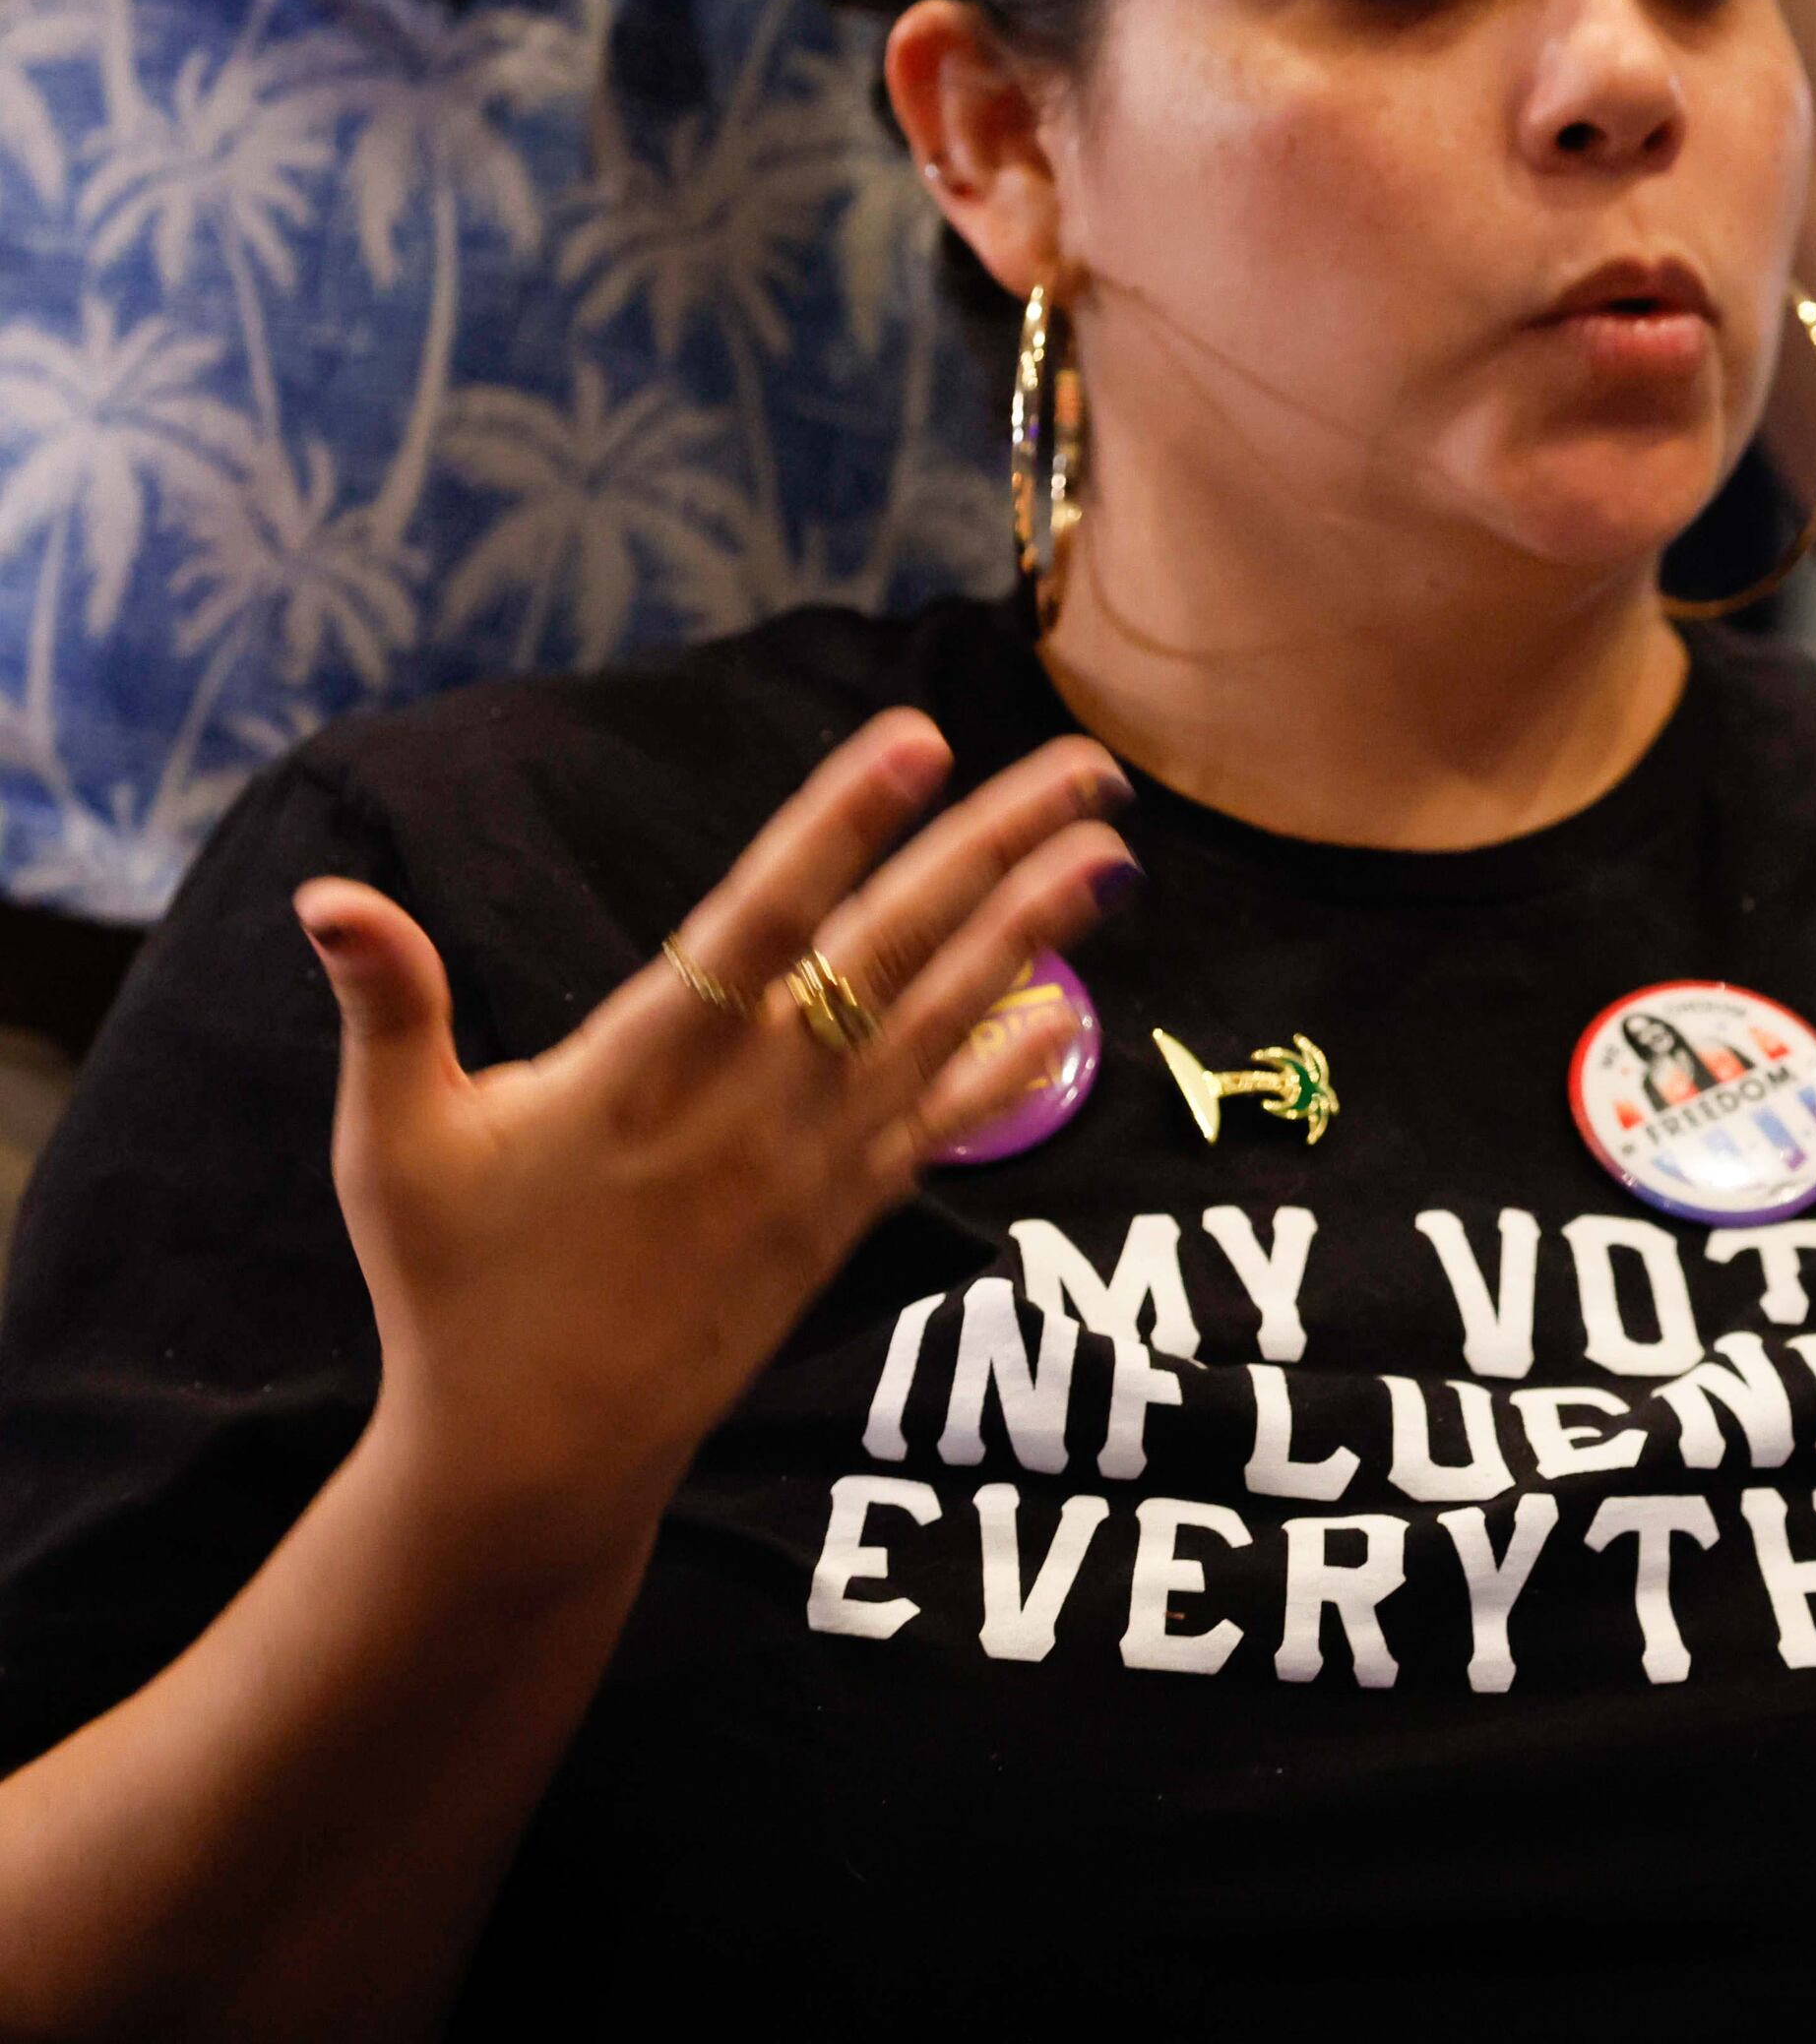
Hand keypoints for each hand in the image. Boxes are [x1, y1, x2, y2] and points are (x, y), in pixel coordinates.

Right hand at [294, 714, 1134, 1580]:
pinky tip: (1071, 1007)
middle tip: (1087, 765)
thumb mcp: (392, 1144)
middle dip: (993, 847)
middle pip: (892, 948)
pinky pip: (943, 1125)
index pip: (759, 918)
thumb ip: (388, 1006)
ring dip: (1033, 932)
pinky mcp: (841, 1216)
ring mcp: (811, 1161)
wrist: (537, 1453)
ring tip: (1110, 851)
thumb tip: (326, 893)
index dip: (839, 825)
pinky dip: (1009, 1066)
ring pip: (943, 1021)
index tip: (917, 740)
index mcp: (645, 1064)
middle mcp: (752, 1102)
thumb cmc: (456, 1285)